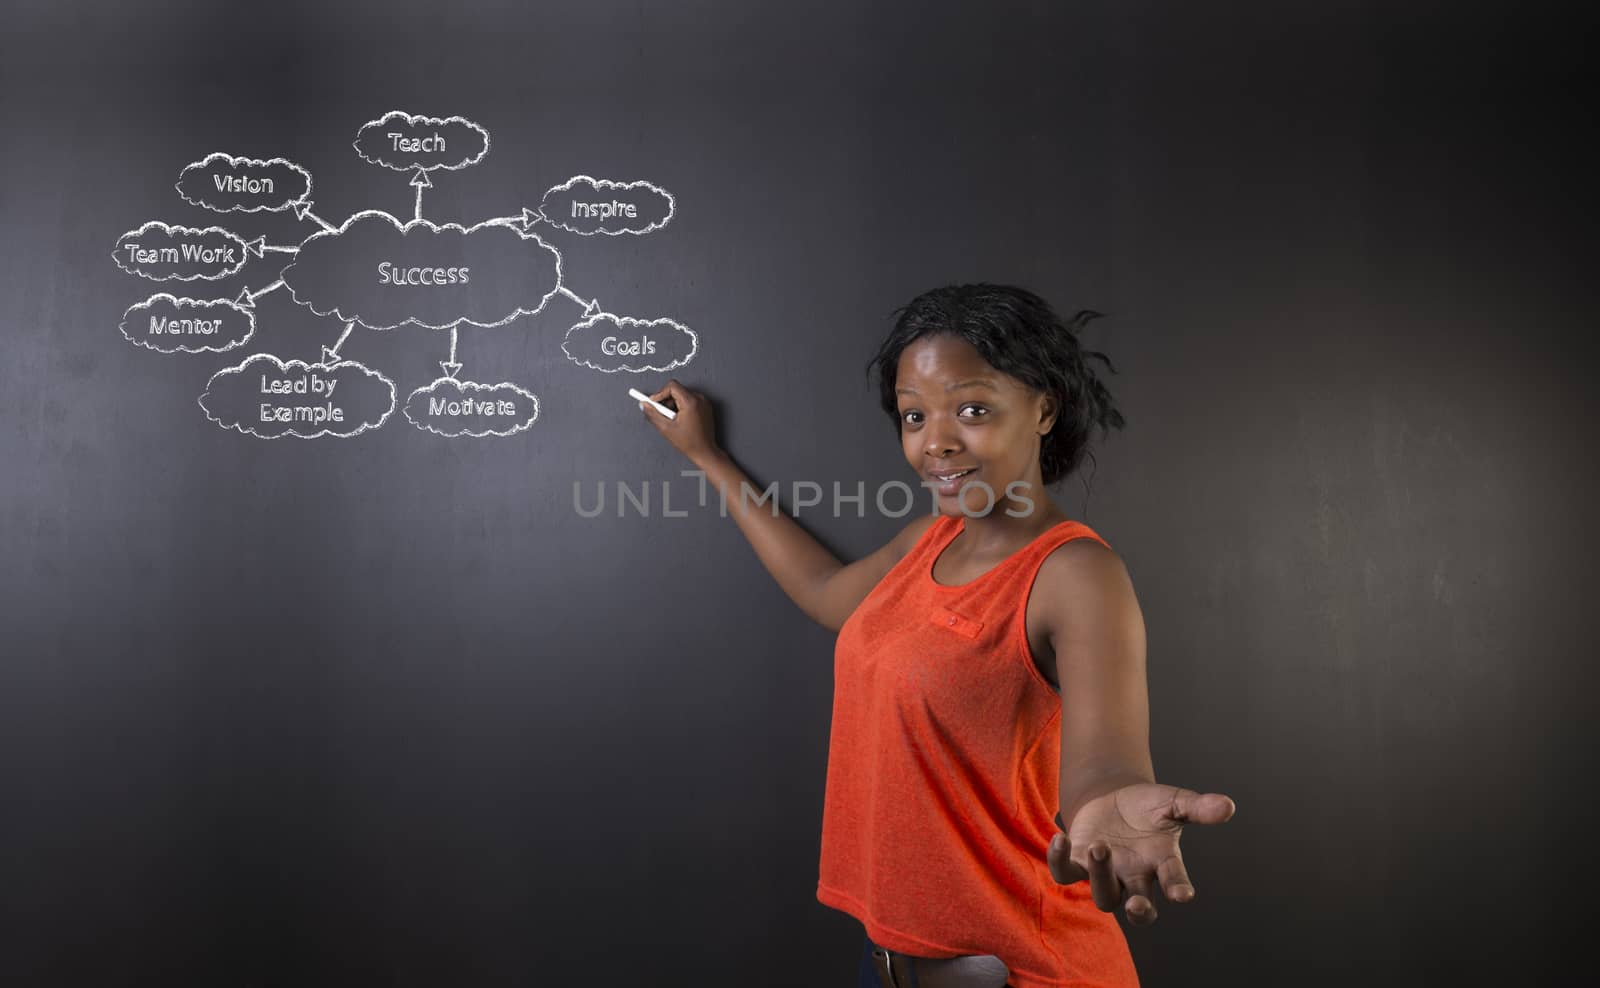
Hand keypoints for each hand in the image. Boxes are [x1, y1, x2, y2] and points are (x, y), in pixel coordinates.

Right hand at [639, 379, 720, 464]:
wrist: (705, 451)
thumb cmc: (690, 443)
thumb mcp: (666, 428)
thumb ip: (653, 414)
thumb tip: (644, 405)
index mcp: (691, 402)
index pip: (672, 386)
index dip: (659, 393)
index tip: (653, 402)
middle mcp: (699, 399)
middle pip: (676, 390)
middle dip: (666, 401)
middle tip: (662, 414)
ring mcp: (704, 402)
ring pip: (682, 395)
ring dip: (673, 404)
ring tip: (672, 419)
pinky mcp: (705, 407)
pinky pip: (689, 400)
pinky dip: (681, 407)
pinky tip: (679, 420)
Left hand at [1046, 782, 1235, 926]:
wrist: (1110, 798)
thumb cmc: (1147, 806)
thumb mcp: (1173, 802)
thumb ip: (1198, 807)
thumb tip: (1229, 806)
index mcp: (1162, 864)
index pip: (1174, 882)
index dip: (1178, 890)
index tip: (1183, 895)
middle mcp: (1134, 876)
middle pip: (1139, 909)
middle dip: (1139, 911)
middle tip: (1136, 904)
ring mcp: (1105, 872)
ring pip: (1104, 895)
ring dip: (1101, 876)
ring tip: (1100, 847)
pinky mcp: (1077, 861)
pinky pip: (1065, 872)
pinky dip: (1059, 859)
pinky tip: (1060, 838)